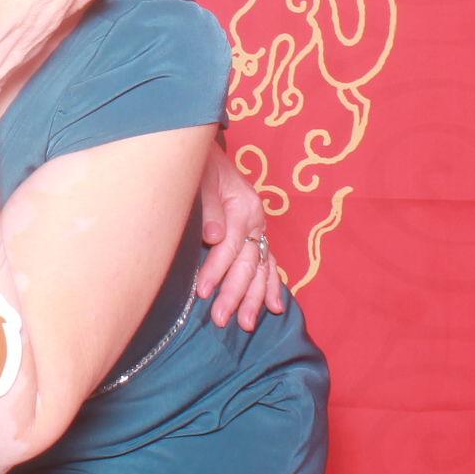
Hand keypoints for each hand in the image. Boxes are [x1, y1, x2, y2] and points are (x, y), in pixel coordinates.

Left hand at [197, 146, 284, 329]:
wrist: (203, 150)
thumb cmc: (199, 166)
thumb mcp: (200, 179)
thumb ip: (208, 208)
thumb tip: (213, 238)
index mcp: (243, 206)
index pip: (230, 245)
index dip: (216, 270)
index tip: (202, 292)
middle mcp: (255, 219)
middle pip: (247, 262)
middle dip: (235, 293)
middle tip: (221, 318)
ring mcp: (258, 227)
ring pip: (260, 268)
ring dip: (254, 297)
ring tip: (245, 323)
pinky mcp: (256, 233)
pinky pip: (268, 263)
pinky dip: (272, 285)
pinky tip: (275, 307)